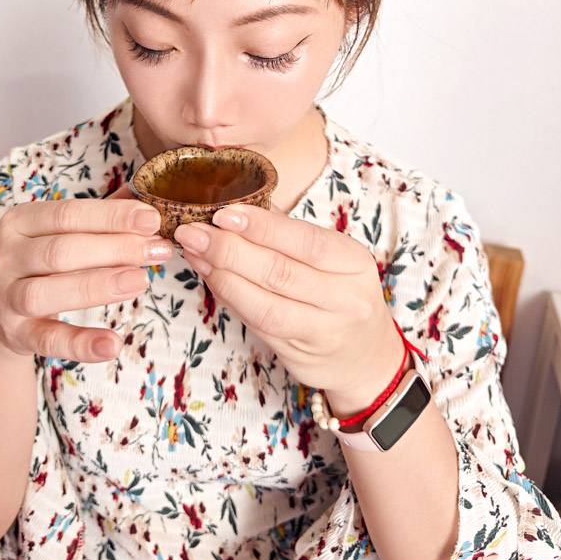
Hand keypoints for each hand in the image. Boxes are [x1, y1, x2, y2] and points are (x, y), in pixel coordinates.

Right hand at [0, 186, 171, 362]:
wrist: (6, 314)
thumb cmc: (48, 264)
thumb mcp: (66, 234)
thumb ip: (103, 216)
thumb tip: (152, 197)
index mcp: (21, 221)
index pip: (68, 214)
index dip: (112, 216)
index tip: (152, 220)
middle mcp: (8, 257)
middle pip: (61, 251)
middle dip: (115, 249)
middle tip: (158, 251)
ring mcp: (8, 298)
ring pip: (47, 292)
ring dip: (97, 286)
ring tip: (141, 281)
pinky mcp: (17, 334)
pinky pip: (49, 340)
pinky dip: (81, 344)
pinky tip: (114, 344)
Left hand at [174, 206, 401, 414]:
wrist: (367, 355)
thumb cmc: (340, 293)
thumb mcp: (332, 259)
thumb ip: (289, 234)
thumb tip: (238, 203)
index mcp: (353, 261)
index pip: (306, 241)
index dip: (262, 227)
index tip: (224, 213)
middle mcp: (344, 298)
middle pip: (279, 272)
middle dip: (229, 249)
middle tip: (192, 231)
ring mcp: (323, 330)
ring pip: (264, 303)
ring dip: (222, 275)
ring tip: (194, 253)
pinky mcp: (299, 353)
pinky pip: (258, 323)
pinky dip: (230, 298)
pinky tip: (210, 278)